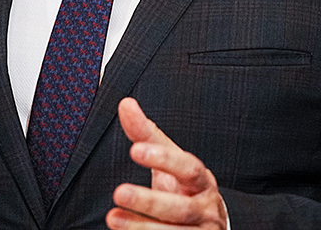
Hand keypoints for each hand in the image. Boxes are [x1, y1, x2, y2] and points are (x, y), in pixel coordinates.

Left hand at [107, 97, 226, 229]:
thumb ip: (147, 135)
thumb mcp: (169, 161)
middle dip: (150, 201)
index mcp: (201, 180)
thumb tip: (125, 104)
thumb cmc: (184, 188)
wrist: (208, 227)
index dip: (164, 159)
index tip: (135, 149)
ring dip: (142, 228)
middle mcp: (206, 208)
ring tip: (112, 218)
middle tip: (119, 192)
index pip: (188, 167)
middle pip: (181, 208)